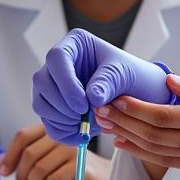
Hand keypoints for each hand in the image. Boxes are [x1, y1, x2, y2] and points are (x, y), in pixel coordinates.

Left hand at [0, 124, 109, 179]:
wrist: (100, 179)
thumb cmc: (69, 169)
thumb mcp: (42, 163)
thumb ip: (19, 160)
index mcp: (50, 129)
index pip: (23, 136)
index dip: (10, 155)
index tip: (4, 173)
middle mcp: (61, 134)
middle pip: (29, 153)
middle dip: (20, 176)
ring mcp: (72, 147)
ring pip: (40, 168)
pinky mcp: (81, 164)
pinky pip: (55, 179)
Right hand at [32, 29, 179, 144]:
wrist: (138, 95)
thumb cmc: (132, 76)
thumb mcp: (125, 74)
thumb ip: (108, 82)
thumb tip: (92, 98)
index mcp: (75, 44)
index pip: (57, 57)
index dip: (66, 82)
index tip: (83, 103)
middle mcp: (59, 63)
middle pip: (42, 81)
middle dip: (62, 105)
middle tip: (84, 119)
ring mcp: (53, 85)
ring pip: (41, 103)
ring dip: (61, 120)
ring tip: (87, 126)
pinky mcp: (54, 107)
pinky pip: (48, 121)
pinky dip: (62, 132)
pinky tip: (81, 135)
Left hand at [100, 74, 179, 167]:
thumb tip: (170, 80)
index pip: (163, 116)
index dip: (136, 109)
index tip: (116, 98)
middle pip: (152, 134)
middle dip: (123, 121)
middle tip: (100, 108)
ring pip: (153, 150)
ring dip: (126, 136)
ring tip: (105, 123)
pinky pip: (162, 161)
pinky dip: (140, 152)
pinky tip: (125, 143)